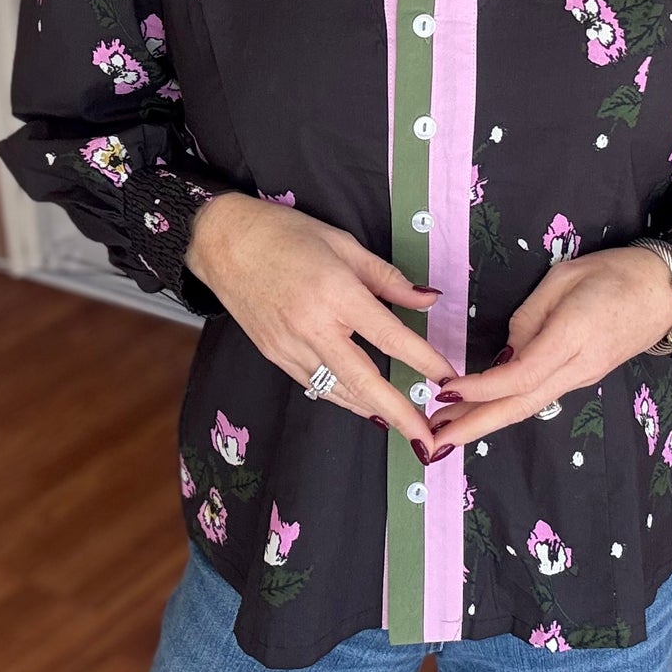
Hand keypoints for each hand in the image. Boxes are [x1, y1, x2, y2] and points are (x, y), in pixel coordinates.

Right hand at [187, 192, 455, 454]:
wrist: (223, 240)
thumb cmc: (285, 234)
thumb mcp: (343, 245)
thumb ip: (388, 278)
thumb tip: (429, 300)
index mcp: (335, 294)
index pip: (390, 337)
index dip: (423, 361)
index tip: (448, 377)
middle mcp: (312, 327)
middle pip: (364, 382)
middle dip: (399, 413)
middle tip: (426, 438)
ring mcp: (289, 346)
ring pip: (338, 390)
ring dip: (372, 410)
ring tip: (402, 425)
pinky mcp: (273, 354)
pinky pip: (315, 385)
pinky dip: (342, 398)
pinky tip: (362, 404)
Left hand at [425, 244, 671, 453]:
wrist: (668, 289)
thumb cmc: (617, 272)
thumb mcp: (566, 277)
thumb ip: (530, 316)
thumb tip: (506, 352)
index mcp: (572, 337)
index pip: (519, 375)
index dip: (480, 388)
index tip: (444, 390)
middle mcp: (578, 367)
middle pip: (520, 406)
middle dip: (474, 427)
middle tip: (434, 444)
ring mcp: (583, 377)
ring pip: (528, 406)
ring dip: (486, 420)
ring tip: (446, 430)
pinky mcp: (584, 376)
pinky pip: (540, 396)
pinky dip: (507, 407)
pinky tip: (484, 410)